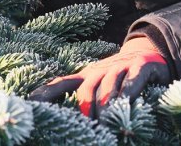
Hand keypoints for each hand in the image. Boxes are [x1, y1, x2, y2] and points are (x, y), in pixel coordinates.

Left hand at [27, 36, 169, 118]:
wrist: (149, 51)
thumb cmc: (119, 74)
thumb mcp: (99, 82)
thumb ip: (84, 97)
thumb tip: (64, 119)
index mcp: (86, 75)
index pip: (62, 83)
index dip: (47, 93)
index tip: (32, 104)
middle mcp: (100, 69)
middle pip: (86, 89)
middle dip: (85, 110)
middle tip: (87, 129)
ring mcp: (120, 67)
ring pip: (108, 88)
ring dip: (105, 106)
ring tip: (105, 124)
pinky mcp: (140, 67)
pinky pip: (131, 81)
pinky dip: (127, 94)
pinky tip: (125, 104)